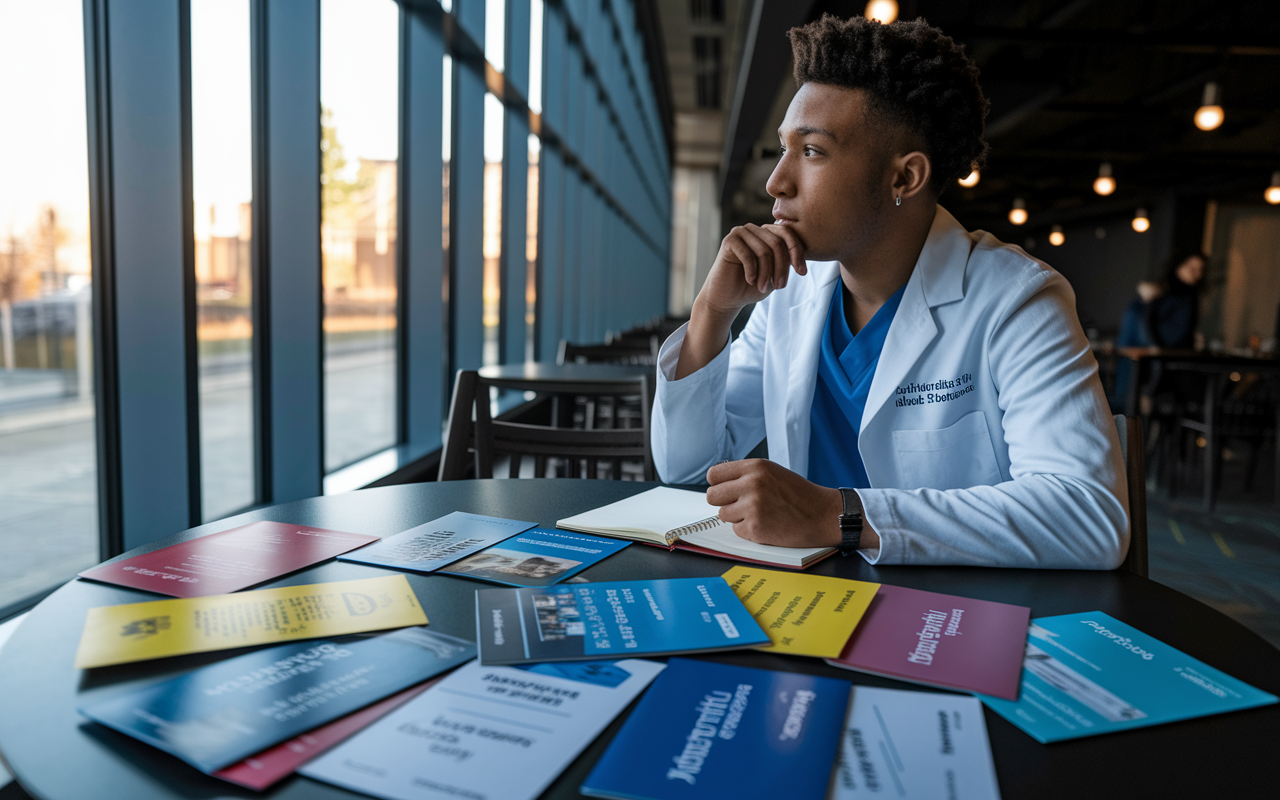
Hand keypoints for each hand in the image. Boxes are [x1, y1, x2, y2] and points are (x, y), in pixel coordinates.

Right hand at [698, 223, 807, 316]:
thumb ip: (787, 261)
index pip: (788, 234)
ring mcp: (741, 232)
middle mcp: (754, 229)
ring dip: (767, 273)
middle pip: (777, 243)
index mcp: (767, 233)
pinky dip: (752, 272)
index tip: (802, 273)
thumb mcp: (776, 274)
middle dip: (781, 268)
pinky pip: (748, 255)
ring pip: (764, 250)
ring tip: (763, 288)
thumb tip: (803, 253)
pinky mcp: (729, 241)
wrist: (727, 298)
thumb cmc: (752, 287)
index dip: (797, 252)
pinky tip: (750, 281)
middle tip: (779, 287)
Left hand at [705, 460, 878, 549]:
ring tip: (759, 513)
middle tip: (740, 504)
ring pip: (723, 515)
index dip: (718, 484)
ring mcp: (753, 507)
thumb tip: (717, 482)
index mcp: (755, 467)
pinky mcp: (756, 528)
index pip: (714, 475)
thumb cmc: (798, 494)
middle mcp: (752, 484)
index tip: (725, 489)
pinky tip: (766, 524)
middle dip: (723, 502)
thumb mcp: (772, 472)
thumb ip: (745, 474)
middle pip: (713, 496)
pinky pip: (736, 530)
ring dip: (737, 517)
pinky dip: (748, 530)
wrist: (823, 515)